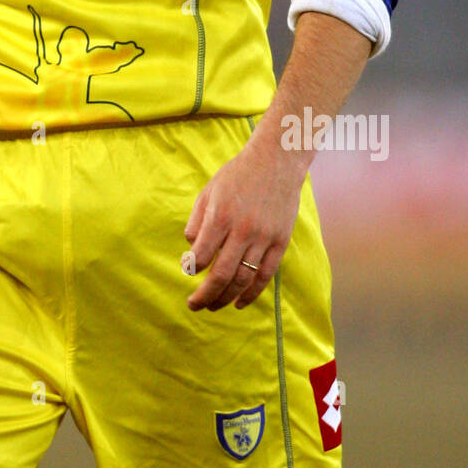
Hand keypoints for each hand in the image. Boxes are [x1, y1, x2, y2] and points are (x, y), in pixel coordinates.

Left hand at [183, 137, 307, 311]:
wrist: (276, 162)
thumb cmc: (237, 175)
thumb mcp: (209, 191)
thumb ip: (197, 220)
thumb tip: (191, 249)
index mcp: (220, 216)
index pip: (201, 255)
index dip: (191, 268)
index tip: (188, 271)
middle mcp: (242, 230)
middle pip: (221, 275)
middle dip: (205, 295)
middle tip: (194, 305)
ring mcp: (263, 238)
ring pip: (243, 280)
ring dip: (226, 298)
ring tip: (213, 306)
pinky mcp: (280, 242)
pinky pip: (265, 275)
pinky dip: (251, 293)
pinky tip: (239, 303)